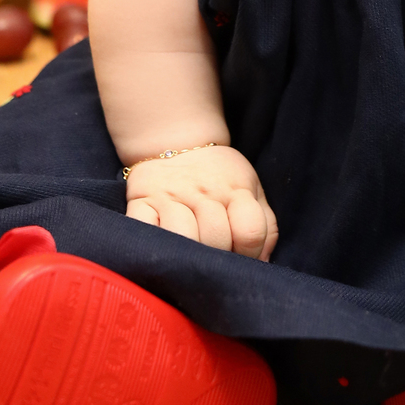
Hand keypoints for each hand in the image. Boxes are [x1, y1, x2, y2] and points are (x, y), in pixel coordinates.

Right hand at [125, 145, 278, 260]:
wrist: (176, 141)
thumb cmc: (219, 176)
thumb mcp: (250, 189)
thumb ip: (264, 225)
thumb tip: (262, 263)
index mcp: (236, 189)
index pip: (250, 232)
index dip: (250, 255)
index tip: (241, 260)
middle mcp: (204, 192)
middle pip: (217, 239)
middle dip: (218, 261)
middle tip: (214, 263)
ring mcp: (170, 197)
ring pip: (183, 238)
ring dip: (189, 256)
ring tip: (191, 261)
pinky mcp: (141, 203)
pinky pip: (145, 231)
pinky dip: (153, 246)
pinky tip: (163, 251)